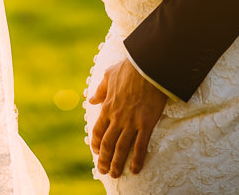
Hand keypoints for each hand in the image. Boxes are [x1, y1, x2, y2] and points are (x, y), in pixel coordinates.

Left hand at [90, 59, 168, 177]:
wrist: (148, 65)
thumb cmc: (129, 67)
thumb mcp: (109, 75)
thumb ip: (100, 90)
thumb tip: (90, 98)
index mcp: (107, 107)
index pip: (97, 131)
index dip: (95, 144)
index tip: (95, 152)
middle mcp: (117, 118)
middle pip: (107, 144)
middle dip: (104, 159)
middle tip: (103, 170)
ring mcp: (131, 122)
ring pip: (121, 148)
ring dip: (116, 163)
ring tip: (114, 174)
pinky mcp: (146, 123)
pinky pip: (140, 146)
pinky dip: (136, 160)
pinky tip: (135, 170)